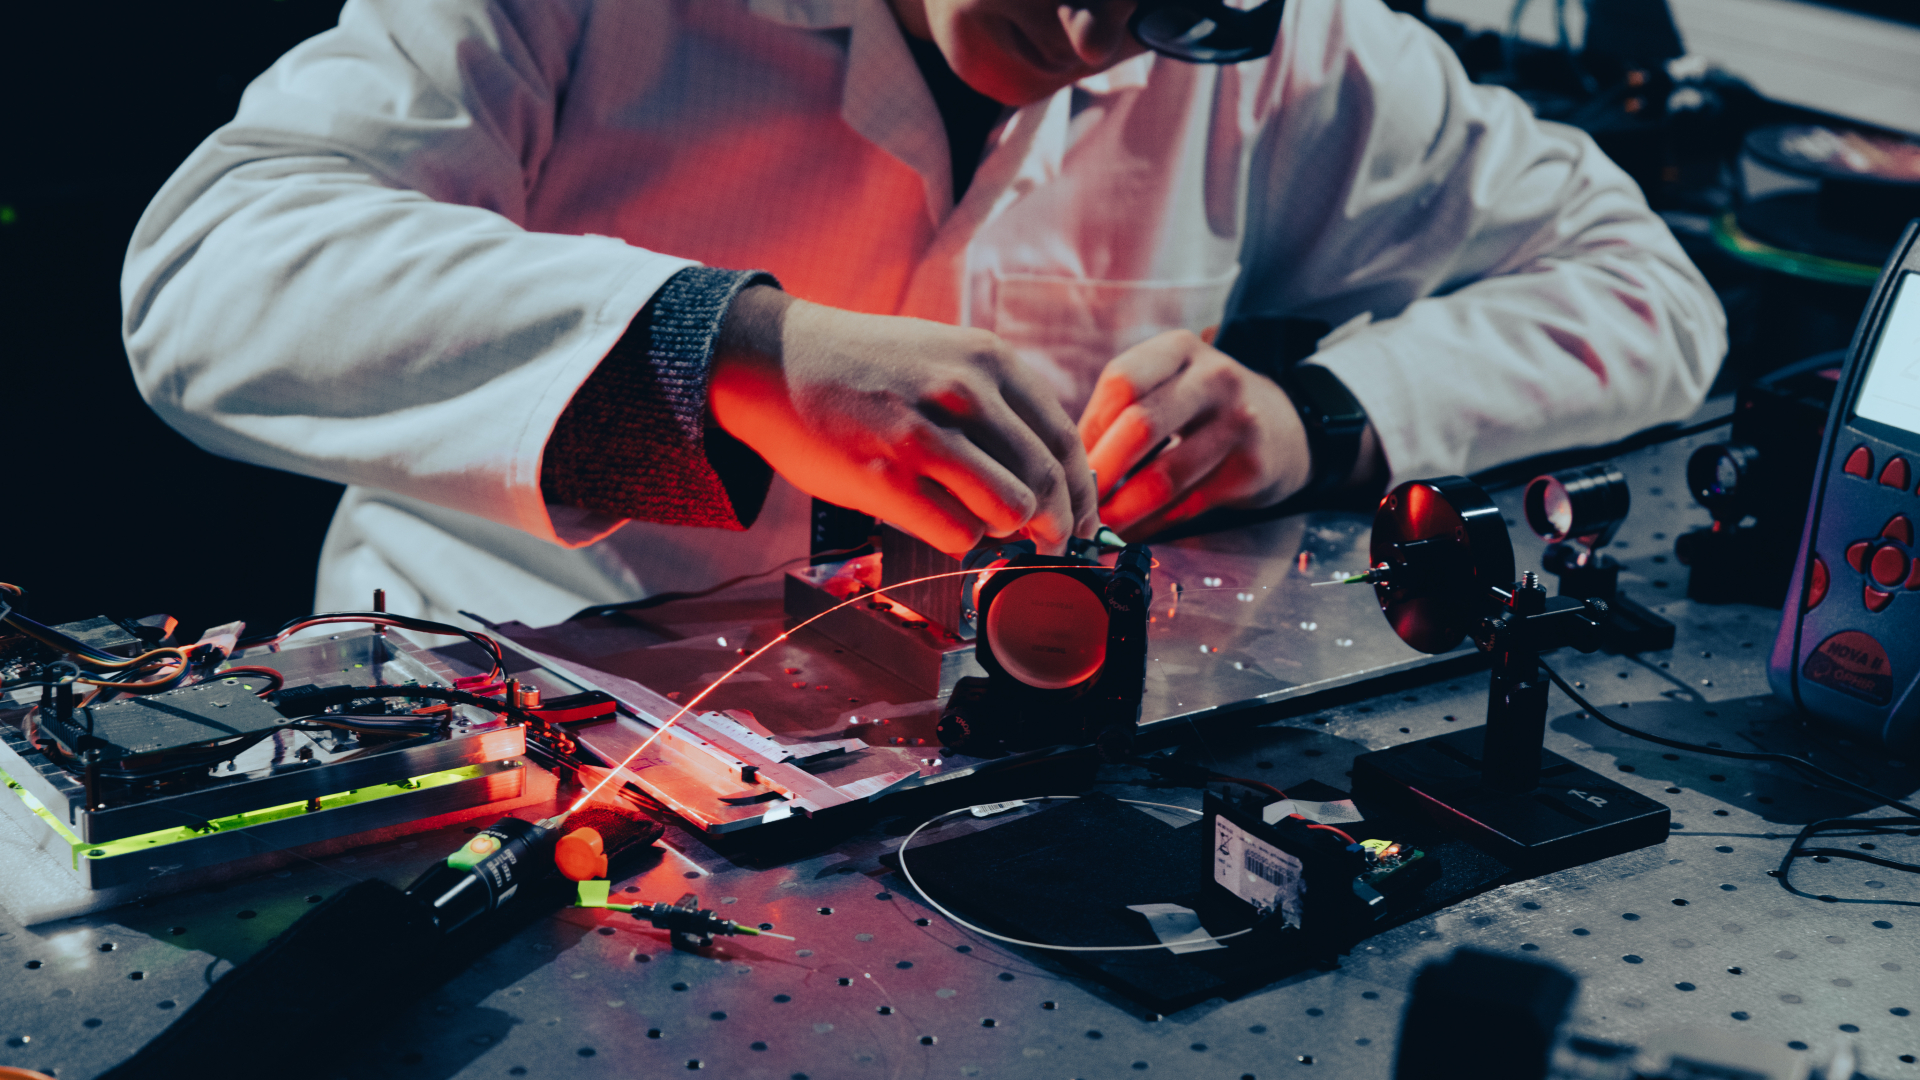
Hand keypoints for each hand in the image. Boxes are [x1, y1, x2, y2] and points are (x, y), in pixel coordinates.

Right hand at [708, 287, 1097, 554]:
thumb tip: (1050, 469)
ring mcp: (922, 435)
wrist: (775, 361)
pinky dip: (962, 541)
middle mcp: (962, 391)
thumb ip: (996, 399)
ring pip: (1011, 509)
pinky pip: (958, 532)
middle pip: (1046, 480)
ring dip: (1008, 532)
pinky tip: (944, 525)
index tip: (1082, 520)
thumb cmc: (865, 368)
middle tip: (1053, 545)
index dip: (1082, 492)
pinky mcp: (884, 477)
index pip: (1063, 439)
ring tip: (989, 527)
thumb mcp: (943, 354)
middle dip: (1059, 525)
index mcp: (986, 360)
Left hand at [1078, 329, 1311, 537]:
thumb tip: (1067, 465)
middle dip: (1101, 472)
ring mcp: (1240, 422)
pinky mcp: (1253, 468)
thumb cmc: (1201, 408)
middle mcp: (1215, 378)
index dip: (1088, 428)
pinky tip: (1133, 530)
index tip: (1068, 462)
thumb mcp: (1169, 384)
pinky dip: (1153, 524)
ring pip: (1164, 476)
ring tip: (1098, 524)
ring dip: (1123, 509)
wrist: (1282, 425)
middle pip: (1140, 425)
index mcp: (1181, 349)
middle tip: (1078, 500)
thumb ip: (1121, 411)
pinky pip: (1188, 504)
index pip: (1121, 382)